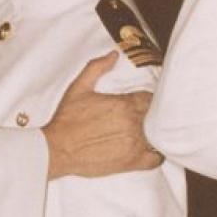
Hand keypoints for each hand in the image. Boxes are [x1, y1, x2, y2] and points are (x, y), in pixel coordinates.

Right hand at [43, 52, 160, 179]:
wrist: (57, 149)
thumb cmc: (67, 120)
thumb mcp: (78, 88)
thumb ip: (96, 68)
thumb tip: (113, 55)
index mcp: (124, 104)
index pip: (150, 98)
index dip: (147, 99)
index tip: (143, 101)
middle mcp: (133, 123)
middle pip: (157, 116)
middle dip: (152, 115)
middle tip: (145, 116)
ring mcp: (135, 144)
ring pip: (158, 136)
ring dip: (155, 133)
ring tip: (148, 132)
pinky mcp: (132, 162)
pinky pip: (156, 159)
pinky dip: (156, 155)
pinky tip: (149, 150)